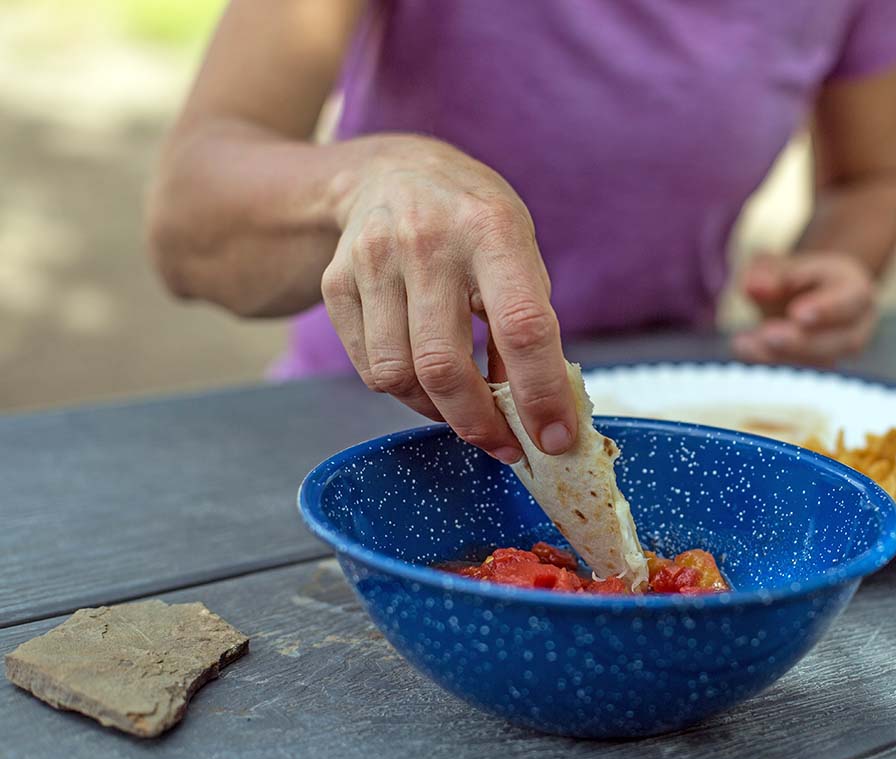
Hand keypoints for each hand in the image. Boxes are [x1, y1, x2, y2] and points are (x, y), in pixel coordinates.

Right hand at [321, 136, 575, 461]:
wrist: (389, 172)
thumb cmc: (471, 221)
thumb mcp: (519, 251)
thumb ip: (529, 322)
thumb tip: (539, 410)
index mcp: (491, 229)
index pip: (521, 326)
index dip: (540, 392)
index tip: (554, 437)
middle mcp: (426, 241)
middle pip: (445, 365)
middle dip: (479, 422)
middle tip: (505, 444)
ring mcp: (372, 261)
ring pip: (399, 377)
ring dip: (438, 412)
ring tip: (463, 407)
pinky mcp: (336, 284)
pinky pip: (370, 368)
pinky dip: (405, 392)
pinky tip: (426, 379)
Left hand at [732, 252, 878, 366]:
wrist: (799, 298)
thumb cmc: (794, 277)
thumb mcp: (780, 265)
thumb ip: (769, 273)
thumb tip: (755, 286)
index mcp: (856, 291)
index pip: (850, 301)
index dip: (826, 309)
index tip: (797, 314)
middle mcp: (856, 327)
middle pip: (841, 340)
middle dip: (802, 341)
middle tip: (768, 334)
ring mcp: (838, 354)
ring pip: (820, 364)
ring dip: (781, 357)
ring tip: (745, 343)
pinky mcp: (817, 370)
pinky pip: (801, 377)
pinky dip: (771, 365)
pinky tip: (745, 350)